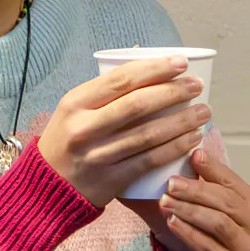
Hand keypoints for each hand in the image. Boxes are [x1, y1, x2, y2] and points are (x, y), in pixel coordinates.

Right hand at [38, 60, 206, 208]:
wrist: (46, 187)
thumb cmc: (68, 140)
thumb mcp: (73, 111)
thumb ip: (104, 94)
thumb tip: (152, 69)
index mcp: (74, 103)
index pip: (120, 80)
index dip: (155, 69)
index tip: (181, 63)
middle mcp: (84, 128)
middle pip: (138, 105)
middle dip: (173, 92)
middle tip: (197, 86)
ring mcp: (98, 156)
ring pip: (148, 134)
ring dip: (182, 121)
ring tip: (204, 112)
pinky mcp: (111, 179)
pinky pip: (150, 160)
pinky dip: (175, 148)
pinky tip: (192, 139)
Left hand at [128, 143, 249, 250]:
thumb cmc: (206, 231)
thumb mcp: (204, 204)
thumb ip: (199, 181)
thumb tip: (187, 151)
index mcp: (248, 202)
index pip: (232, 182)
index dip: (213, 168)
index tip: (193, 155)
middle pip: (226, 201)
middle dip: (197, 190)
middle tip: (170, 183)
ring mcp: (242, 245)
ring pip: (218, 222)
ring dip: (190, 210)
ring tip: (164, 202)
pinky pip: (208, 246)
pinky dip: (188, 232)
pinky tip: (171, 222)